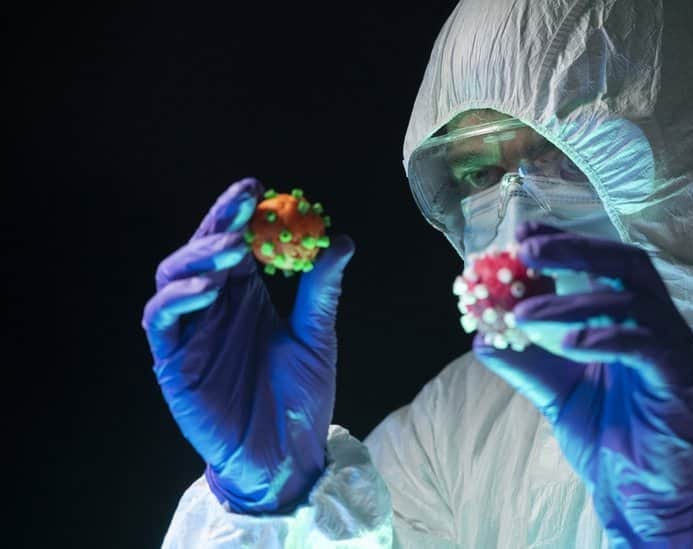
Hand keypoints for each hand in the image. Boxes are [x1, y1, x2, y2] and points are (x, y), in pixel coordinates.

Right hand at [142, 178, 355, 513]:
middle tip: (243, 203)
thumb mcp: (317, 338)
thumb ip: (321, 292)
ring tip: (230, 248)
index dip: (240, 215)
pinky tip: (207, 290)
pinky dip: (177, 299)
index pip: (234, 245)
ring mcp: (190, 335)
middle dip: (218, 223)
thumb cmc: (302, 398)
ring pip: (173, 279)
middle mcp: (214, 309)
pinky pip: (161, 322)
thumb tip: (341, 240)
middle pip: (200, 253)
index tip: (258, 189)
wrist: (289, 457)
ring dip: (197, 257)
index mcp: (246, 299)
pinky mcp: (173, 363)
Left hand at [474, 222, 692, 545]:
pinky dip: (603, 337)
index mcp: (633, 318)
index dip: (565, 241)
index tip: (521, 233)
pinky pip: (644, 344)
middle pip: (625, 263)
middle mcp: (658, 324)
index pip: (603, 262)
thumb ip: (524, 362)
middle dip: (574, 249)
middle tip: (526, 248)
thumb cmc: (608, 441)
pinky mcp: (678, 378)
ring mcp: (672, 348)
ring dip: (572, 301)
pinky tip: (568, 345)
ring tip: (524, 313)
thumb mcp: (555, 393)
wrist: (642, 497)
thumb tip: (480, 337)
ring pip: (629, 301)